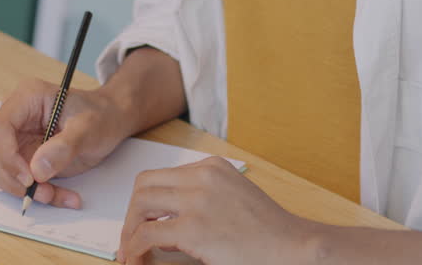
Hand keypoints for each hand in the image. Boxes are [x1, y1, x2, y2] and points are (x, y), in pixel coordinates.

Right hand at [0, 77, 130, 208]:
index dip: (7, 155)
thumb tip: (38, 170)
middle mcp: (15, 117)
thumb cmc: (100, 115)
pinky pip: (14, 182)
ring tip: (53, 194)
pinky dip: (32, 194)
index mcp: (27, 98)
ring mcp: (15, 139)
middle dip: (15, 180)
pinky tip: (56, 194)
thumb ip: (65, 146)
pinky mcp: (21, 157)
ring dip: (22, 190)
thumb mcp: (90, 127)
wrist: (109, 121)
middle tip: (44, 192)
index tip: (29, 177)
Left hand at [117, 157, 313, 264]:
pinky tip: (138, 262)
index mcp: (212, 166)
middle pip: (144, 186)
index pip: (161, 176)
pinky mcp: (193, 228)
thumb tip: (166, 220)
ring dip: (129, 231)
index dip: (144, 202)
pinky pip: (146, 235)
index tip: (141, 223)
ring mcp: (197, 200)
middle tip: (131, 240)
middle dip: (131, 215)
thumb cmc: (268, 231)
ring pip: (140, 206)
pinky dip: (135, 249)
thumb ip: (204, 197)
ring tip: (131, 253)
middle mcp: (202, 176)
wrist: (293, 247)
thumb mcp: (235, 198)